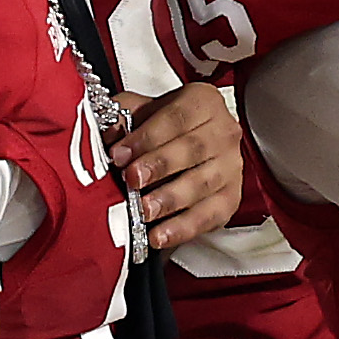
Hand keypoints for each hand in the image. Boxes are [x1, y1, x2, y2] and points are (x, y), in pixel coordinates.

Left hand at [121, 82, 244, 252]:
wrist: (191, 146)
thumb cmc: (167, 128)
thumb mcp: (143, 111)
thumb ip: (122, 116)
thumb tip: (107, 132)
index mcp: (203, 103)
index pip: (177, 117)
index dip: (147, 137)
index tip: (121, 154)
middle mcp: (224, 132)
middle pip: (193, 149)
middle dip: (160, 166)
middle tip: (133, 180)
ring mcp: (231, 166)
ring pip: (202, 184)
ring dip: (170, 199)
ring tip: (144, 211)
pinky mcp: (230, 198)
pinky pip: (209, 215)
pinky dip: (183, 228)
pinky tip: (160, 235)